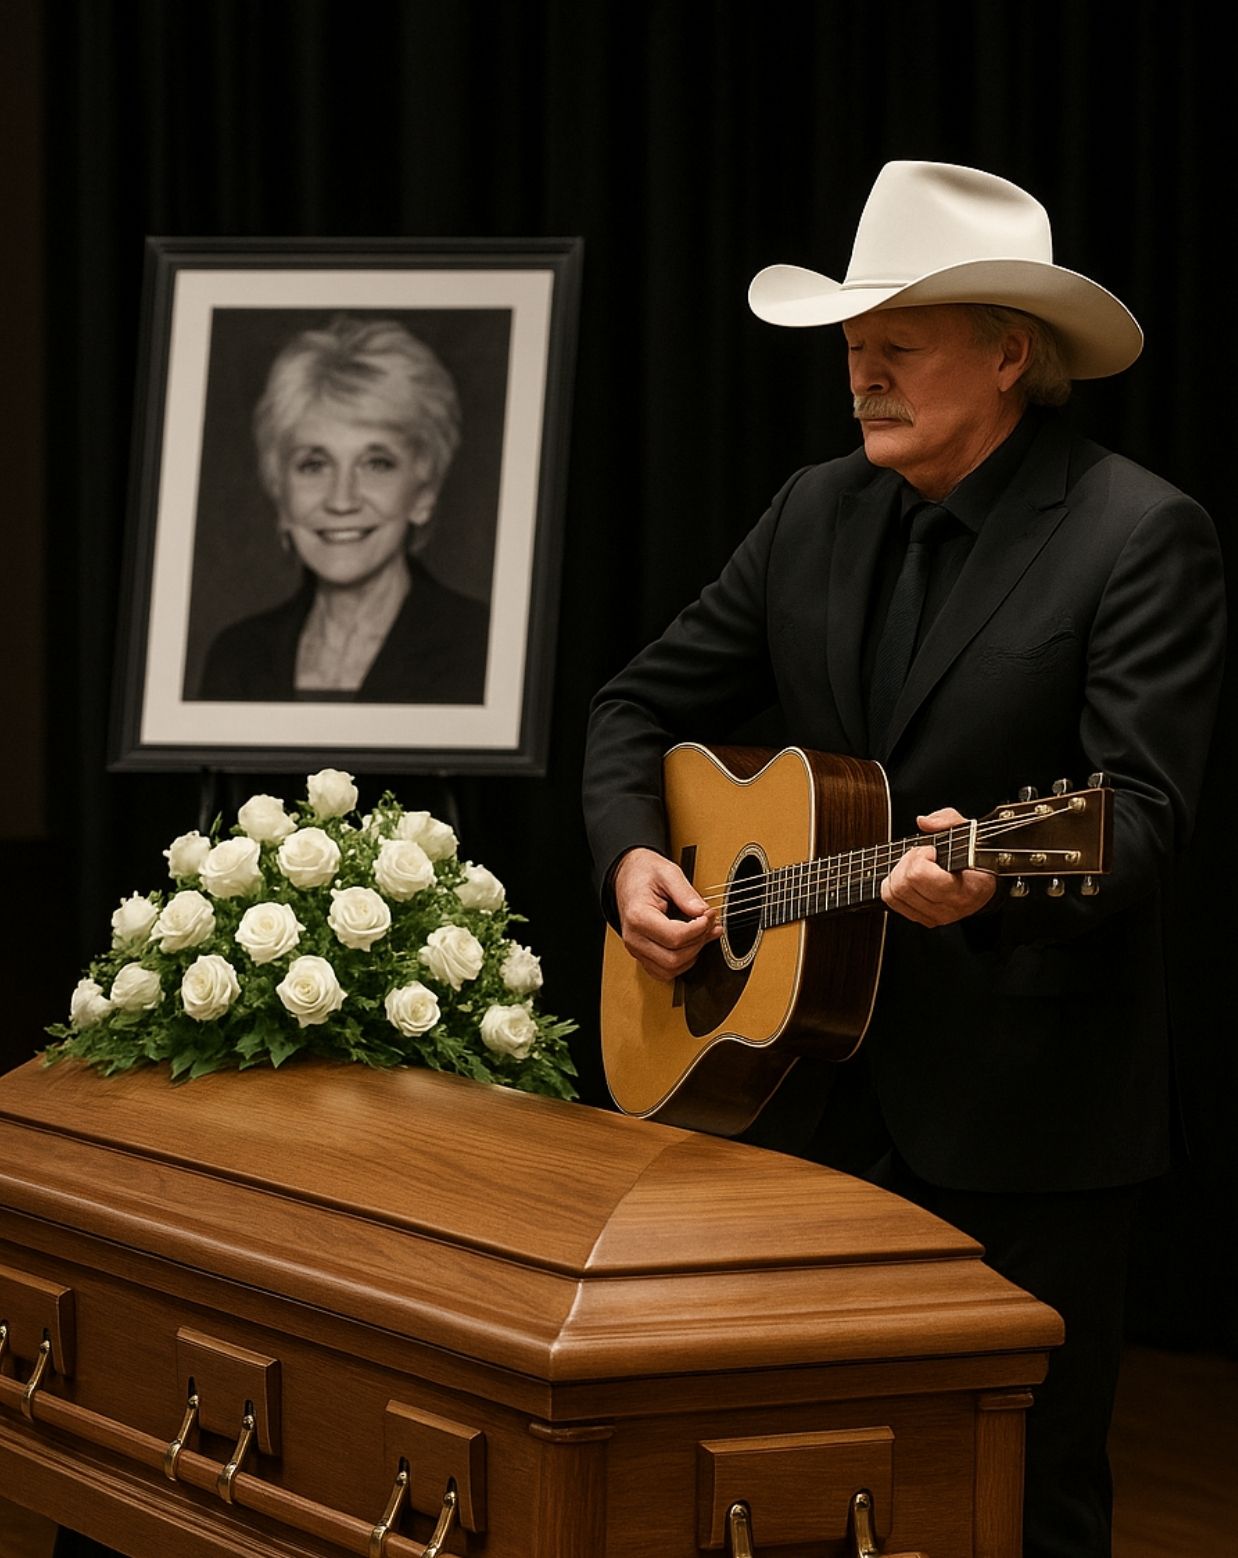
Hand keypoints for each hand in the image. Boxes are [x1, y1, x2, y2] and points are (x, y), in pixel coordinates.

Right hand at [613, 847, 720, 981]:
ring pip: (669, 969)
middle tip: (709, 923)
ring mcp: (636, 949)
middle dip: (698, 942)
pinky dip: (682, 962)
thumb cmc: (644, 874)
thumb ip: (686, 893)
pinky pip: (664, 972)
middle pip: (673, 958)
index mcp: (638, 916)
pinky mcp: (642, 955)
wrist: (626, 877)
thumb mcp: (668, 872)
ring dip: (692, 955)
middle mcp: (634, 938)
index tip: (709, 915)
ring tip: (703, 934)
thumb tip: (702, 912)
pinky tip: (691, 945)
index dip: (699, 929)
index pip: (675, 937)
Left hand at [880, 808, 996, 926]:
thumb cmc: (976, 857)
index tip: (932, 850)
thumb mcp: (968, 831)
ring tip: (916, 865)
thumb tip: (923, 822)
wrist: (984, 883)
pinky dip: (894, 886)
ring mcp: (935, 916)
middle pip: (903, 884)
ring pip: (894, 894)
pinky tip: (909, 878)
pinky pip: (892, 902)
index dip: (920, 856)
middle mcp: (949, 907)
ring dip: (899, 873)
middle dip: (907, 862)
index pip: (920, 875)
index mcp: (965, 888)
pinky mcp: (923, 919)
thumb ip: (947, 820)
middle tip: (922, 855)